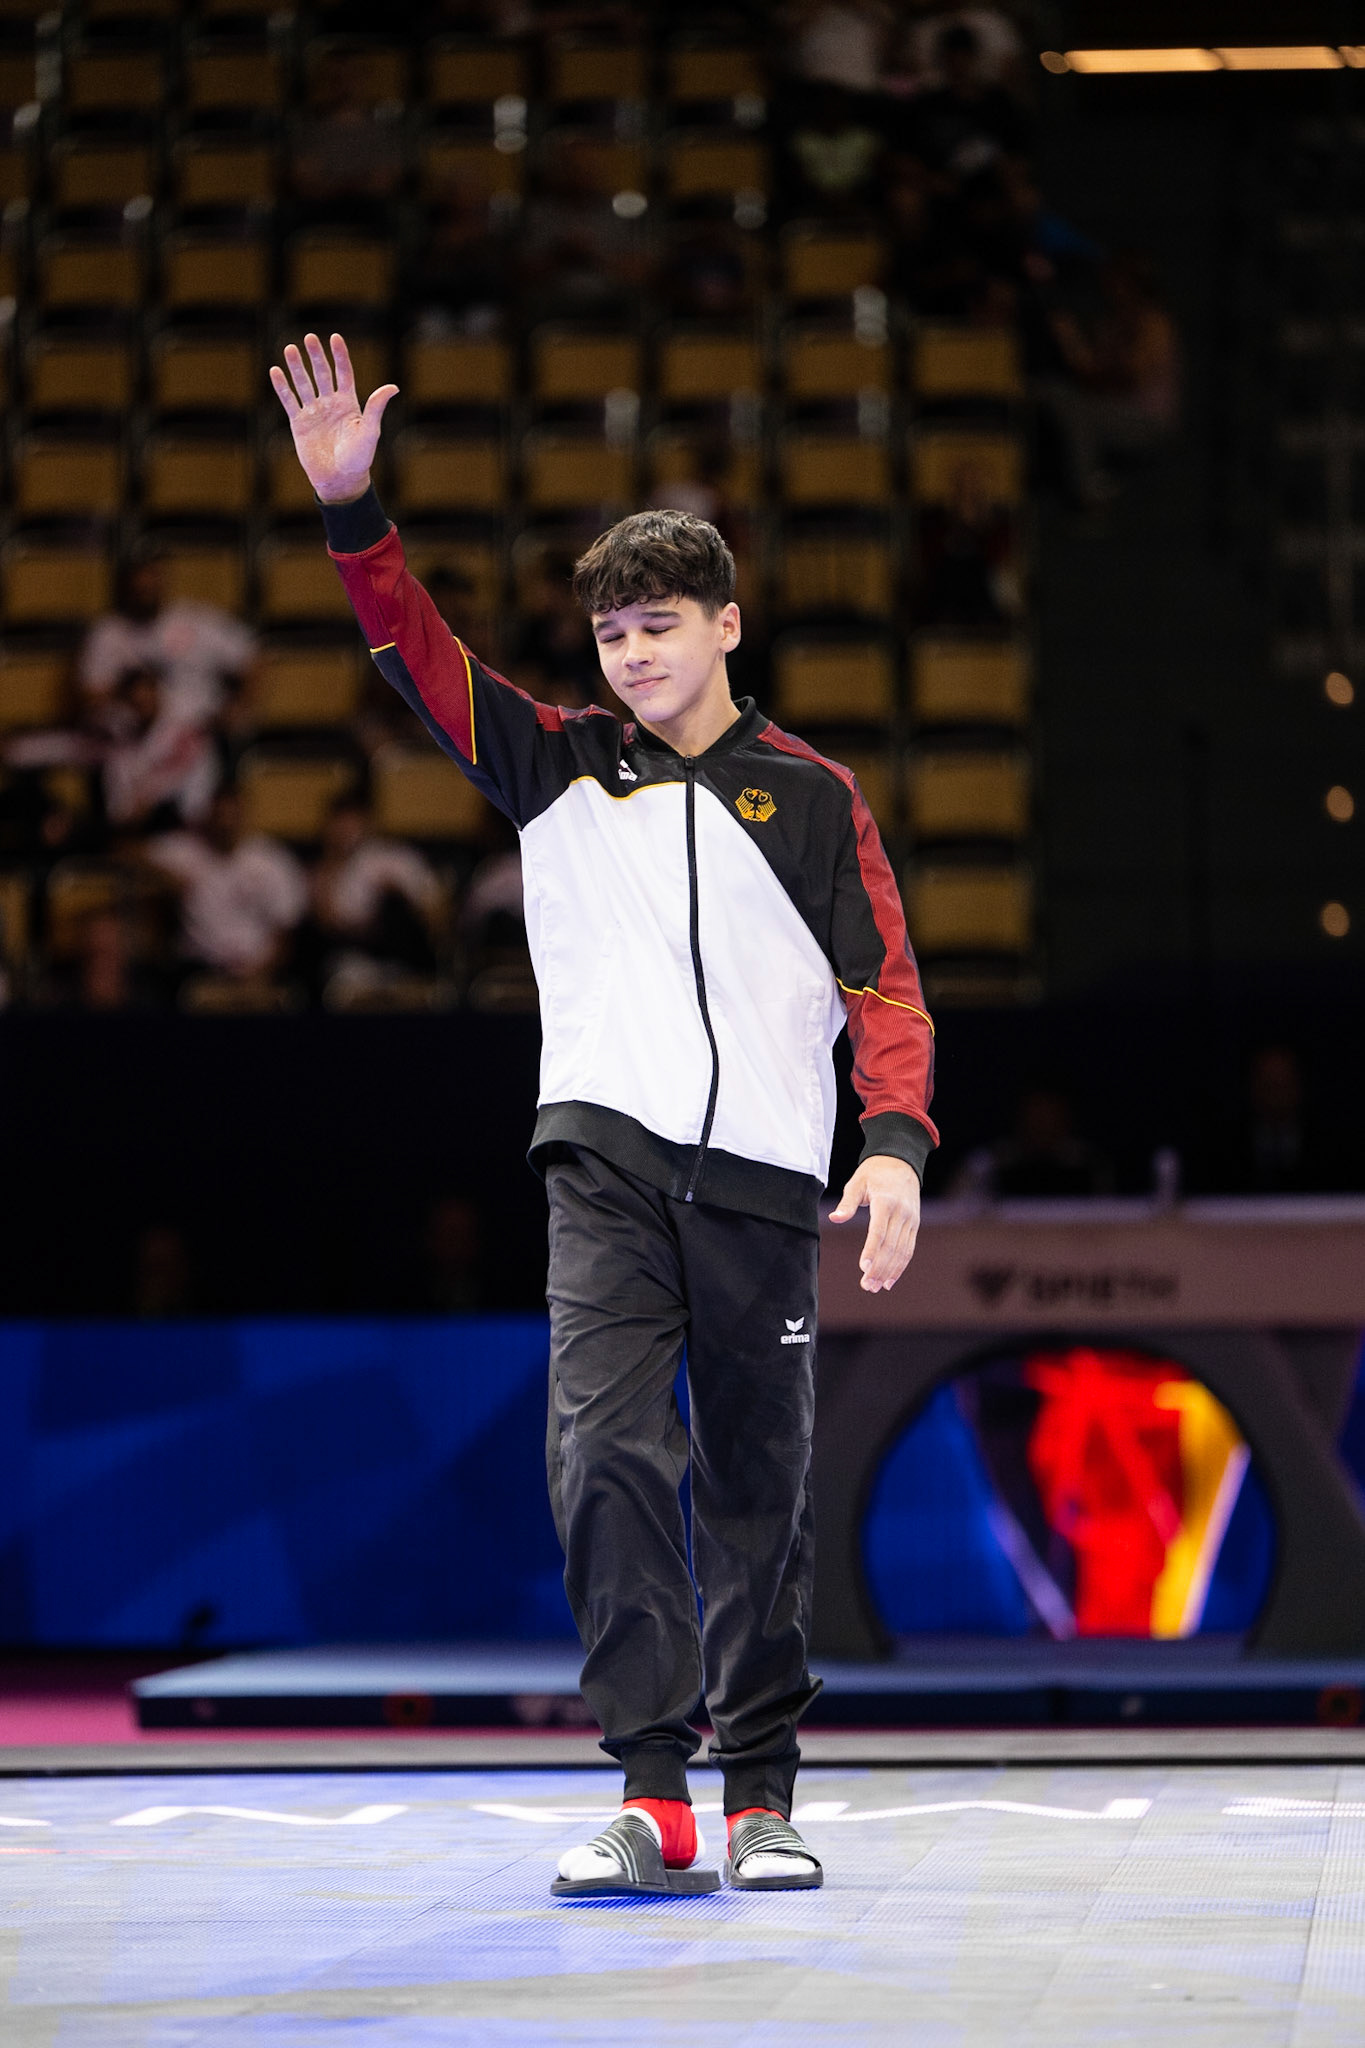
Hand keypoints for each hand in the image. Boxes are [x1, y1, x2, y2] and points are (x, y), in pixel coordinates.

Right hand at [269, 331, 397, 505]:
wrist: (340, 480)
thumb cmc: (359, 458)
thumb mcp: (370, 431)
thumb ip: (376, 407)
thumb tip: (393, 387)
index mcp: (349, 403)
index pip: (344, 373)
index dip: (339, 355)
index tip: (335, 337)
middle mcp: (330, 404)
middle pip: (322, 374)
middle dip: (316, 356)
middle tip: (309, 338)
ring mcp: (314, 412)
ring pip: (304, 384)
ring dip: (297, 367)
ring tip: (290, 349)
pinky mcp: (299, 423)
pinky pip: (289, 401)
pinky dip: (283, 387)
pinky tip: (276, 371)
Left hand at [829, 1155, 920, 1292]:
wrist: (901, 1161)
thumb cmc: (874, 1172)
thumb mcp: (857, 1182)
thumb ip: (847, 1203)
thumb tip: (834, 1218)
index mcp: (885, 1201)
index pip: (878, 1231)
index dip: (871, 1251)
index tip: (863, 1268)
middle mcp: (901, 1212)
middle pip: (890, 1246)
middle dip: (879, 1268)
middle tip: (867, 1286)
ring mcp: (910, 1219)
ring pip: (901, 1251)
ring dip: (889, 1271)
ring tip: (876, 1287)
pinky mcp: (914, 1224)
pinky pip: (909, 1249)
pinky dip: (900, 1266)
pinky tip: (890, 1280)